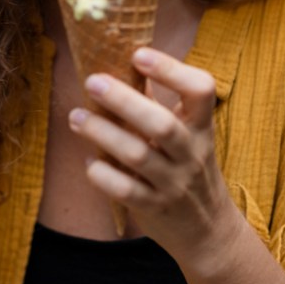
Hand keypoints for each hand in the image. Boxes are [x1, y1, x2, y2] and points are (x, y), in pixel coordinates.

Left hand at [68, 47, 240, 260]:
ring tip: (76, 117)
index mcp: (200, 126)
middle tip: (92, 81)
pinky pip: (125, 190)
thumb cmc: (188, 168)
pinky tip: (89, 161)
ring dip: (102, 133)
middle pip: (161, 123)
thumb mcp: (186, 134)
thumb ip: (157, 103)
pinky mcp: (155, 208)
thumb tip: (119, 63)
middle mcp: (191, 153)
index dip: (171, 69)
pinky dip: (102, 174)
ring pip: (137, 155)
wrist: (208, 228)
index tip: (138, 54)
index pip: (201, 90)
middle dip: (123, 100)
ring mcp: (174, 183)